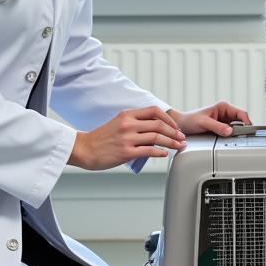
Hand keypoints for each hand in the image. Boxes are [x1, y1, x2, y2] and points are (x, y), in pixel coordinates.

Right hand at [69, 106, 185, 170]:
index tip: (175, 126)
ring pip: (157, 138)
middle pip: (159, 125)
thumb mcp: (118, 123)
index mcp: (127, 115)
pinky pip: (149, 151)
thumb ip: (135, 123)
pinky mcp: (125, 152)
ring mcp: (127, 138)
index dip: (168, 118)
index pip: (154, 111)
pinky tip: (165, 154)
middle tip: (181, 138)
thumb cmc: (101, 138)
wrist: (84, 149)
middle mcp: (128, 124)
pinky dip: (160, 152)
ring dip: (171, 142)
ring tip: (178, 146)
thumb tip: (154, 128)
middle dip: (174, 132)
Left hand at [169, 101, 252, 136]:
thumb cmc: (190, 120)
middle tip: (241, 138)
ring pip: (237, 126)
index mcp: (223, 106)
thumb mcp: (204, 123)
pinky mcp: (222, 126)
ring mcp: (224, 119)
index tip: (247, 132)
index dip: (246, 122)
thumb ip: (217, 127)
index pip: (241, 113)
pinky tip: (230, 139)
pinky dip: (233, 135)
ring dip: (237, 132)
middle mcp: (225, 111)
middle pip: (241, 120)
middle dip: (243, 129)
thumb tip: (230, 131)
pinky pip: (232, 131)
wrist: (182, 124)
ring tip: (235, 138)